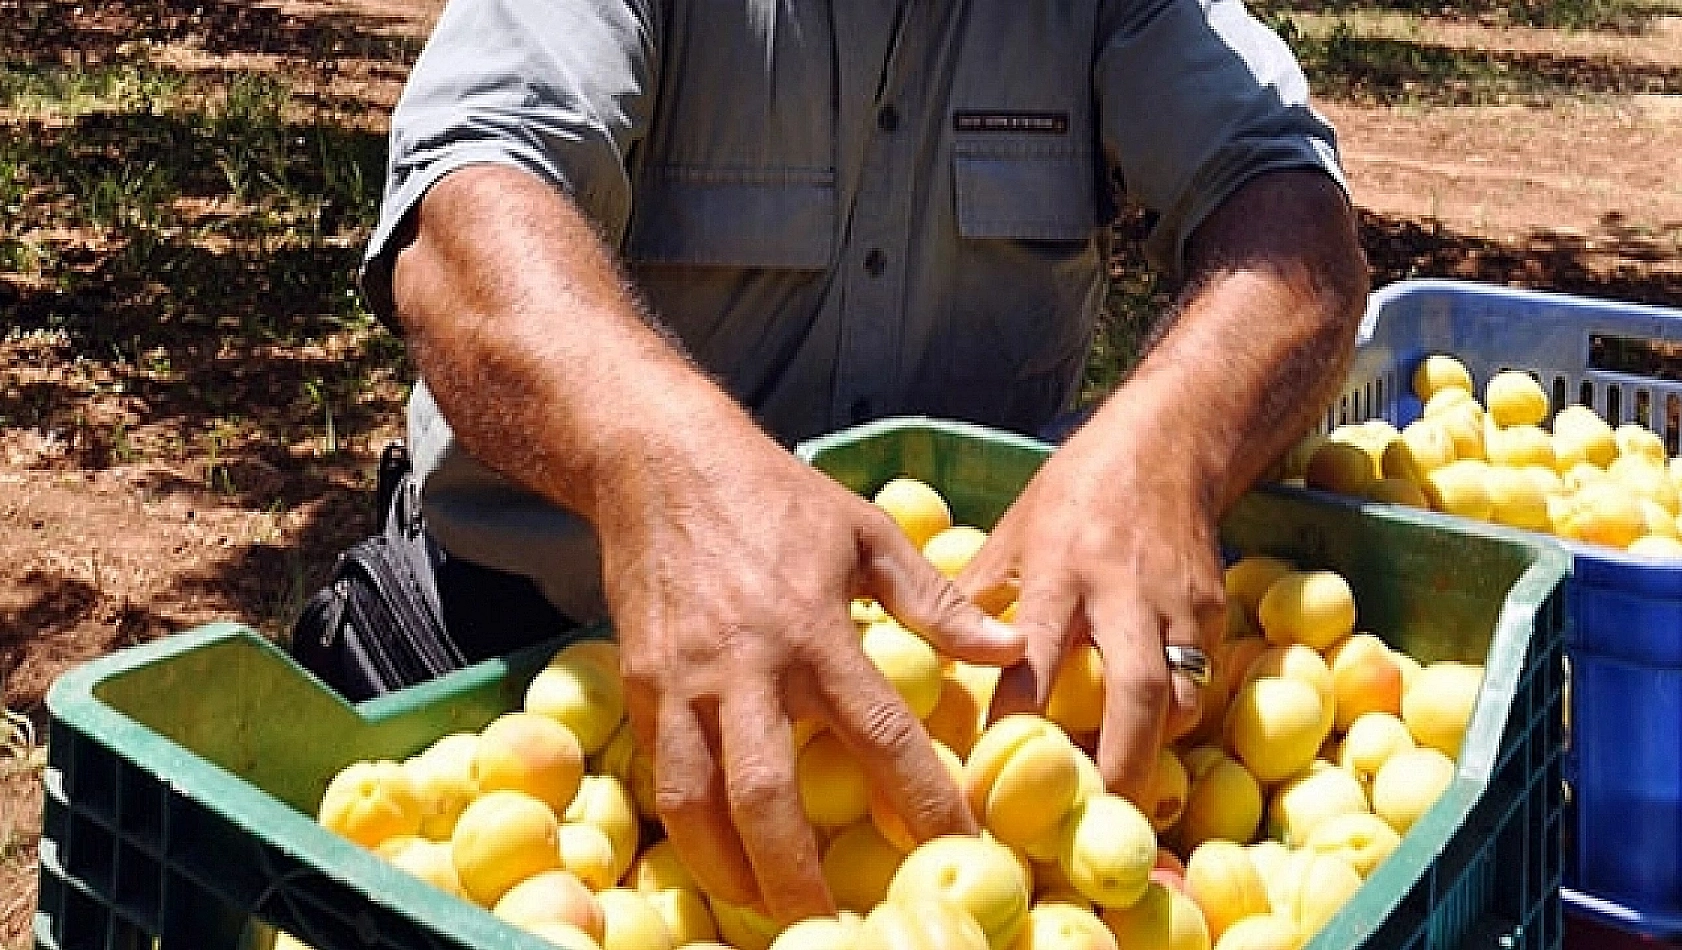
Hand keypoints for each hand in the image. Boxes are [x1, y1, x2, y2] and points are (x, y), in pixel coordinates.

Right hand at [595, 426, 1023, 921]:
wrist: (660, 461)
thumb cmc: (775, 497)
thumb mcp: (866, 532)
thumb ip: (934, 600)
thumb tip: (1008, 647)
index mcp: (816, 629)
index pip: (881, 734)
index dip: (925, 800)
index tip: (962, 848)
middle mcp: (748, 666)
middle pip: (772, 797)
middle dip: (802, 877)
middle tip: (837, 927)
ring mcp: (685, 681)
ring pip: (701, 801)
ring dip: (732, 872)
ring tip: (768, 916)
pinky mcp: (640, 683)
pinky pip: (661, 772)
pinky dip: (687, 828)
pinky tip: (716, 859)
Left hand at [958, 417, 1225, 802]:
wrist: (1170, 443)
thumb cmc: (1075, 491)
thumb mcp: (1012, 531)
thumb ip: (975, 596)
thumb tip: (918, 655)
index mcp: (1057, 569)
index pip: (1034, 656)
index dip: (1016, 718)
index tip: (989, 773)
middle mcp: (1122, 590)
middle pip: (1133, 692)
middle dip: (1117, 762)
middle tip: (1093, 818)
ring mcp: (1177, 604)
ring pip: (1179, 695)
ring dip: (1154, 750)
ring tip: (1120, 794)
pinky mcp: (1215, 611)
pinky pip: (1198, 680)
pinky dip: (1175, 717)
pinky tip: (1148, 741)